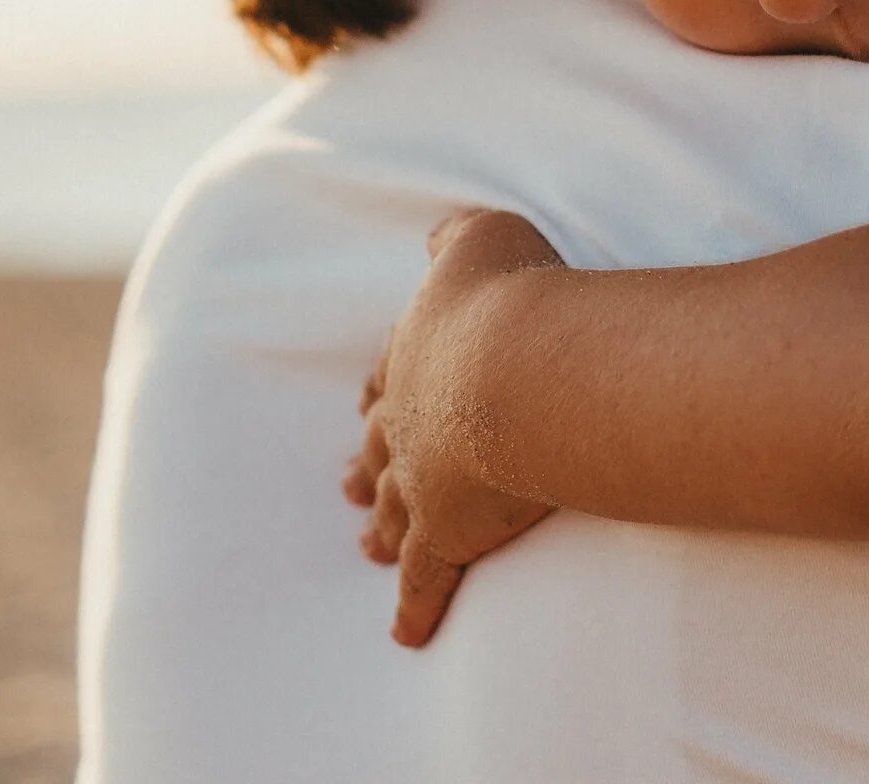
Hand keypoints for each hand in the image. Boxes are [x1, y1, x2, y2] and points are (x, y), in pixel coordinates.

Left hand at [343, 207, 565, 644]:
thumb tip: (437, 235)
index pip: (390, 376)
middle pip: (378, 447)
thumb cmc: (512, 296)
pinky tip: (406, 634)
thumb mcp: (483, 238)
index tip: (368, 404)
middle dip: (365, 465)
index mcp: (414, 354)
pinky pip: (425, 579)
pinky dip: (415, 606)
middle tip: (347, 485)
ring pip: (391, 512)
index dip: (382, 390)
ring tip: (366, 545)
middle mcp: (407, 419)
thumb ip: (456, 236)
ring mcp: (421, 481)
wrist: (521, 367)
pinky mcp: (447, 534)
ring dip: (379, 528)